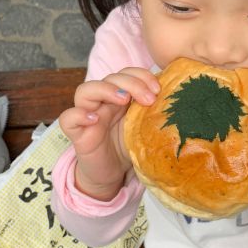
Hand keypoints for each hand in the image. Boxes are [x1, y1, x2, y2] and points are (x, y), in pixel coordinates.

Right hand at [58, 67, 160, 199]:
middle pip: (110, 78)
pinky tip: (93, 119)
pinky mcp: (76, 133)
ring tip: (123, 100)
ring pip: (85, 90)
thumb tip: (179, 101)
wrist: (111, 174)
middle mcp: (103, 102)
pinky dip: (78, 114)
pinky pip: (68, 118)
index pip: (127, 74)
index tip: (159, 89)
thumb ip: (154, 113)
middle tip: (149, 99)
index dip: (141, 75)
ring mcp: (87, 115)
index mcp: (120, 97)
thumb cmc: (129, 146)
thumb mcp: (144, 127)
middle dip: (131, 83)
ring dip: (106, 90)